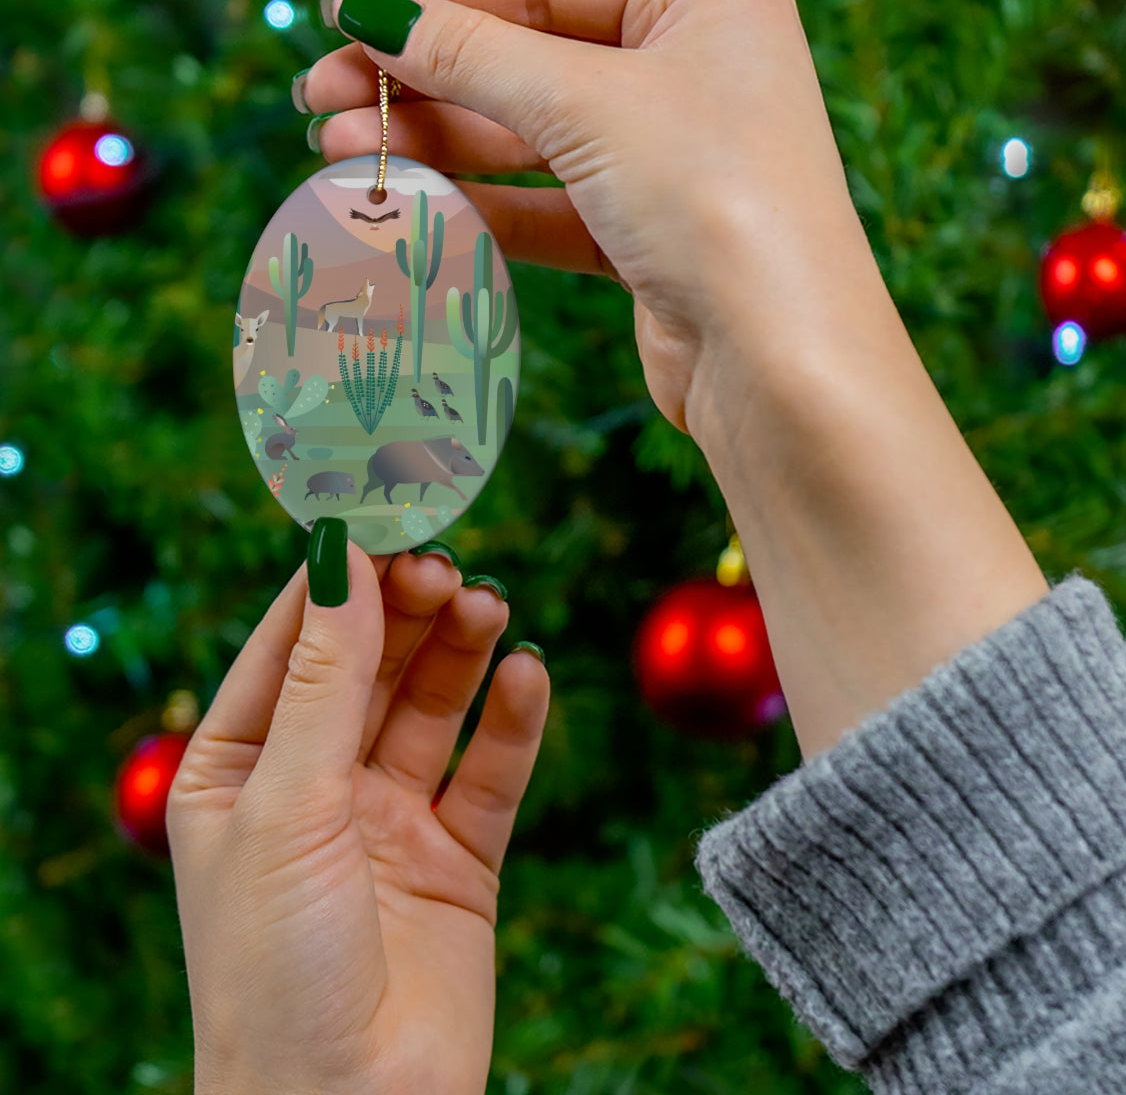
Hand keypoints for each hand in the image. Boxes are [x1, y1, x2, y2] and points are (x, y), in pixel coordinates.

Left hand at [167, 541, 548, 1094]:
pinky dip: (512, 721)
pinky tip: (527, 675)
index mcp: (240, 770)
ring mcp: (389, 820)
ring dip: (461, 652)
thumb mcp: (287, 805)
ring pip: (432, 707)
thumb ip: (324, 680)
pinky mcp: (458, 858)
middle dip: (407, 611)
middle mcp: (315, 786)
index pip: (291, 645)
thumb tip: (342, 557)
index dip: (337, 580)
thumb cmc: (275, 969)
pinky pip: (490, 772)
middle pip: (370, 666)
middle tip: (449, 566)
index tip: (384, 515)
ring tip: (490, 607)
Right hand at [300, 0, 874, 437]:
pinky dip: (480, 205)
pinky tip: (408, 202)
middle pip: (528, 59)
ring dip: (436, 144)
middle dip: (422, 78)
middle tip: (319, 96)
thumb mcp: (586, 104)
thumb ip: (473, 56)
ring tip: (337, 151)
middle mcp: (693, 70)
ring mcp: (671, 157)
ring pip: (531, 138)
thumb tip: (371, 12)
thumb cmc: (713, 200)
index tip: (343, 14)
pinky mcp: (649, 236)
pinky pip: (549, 205)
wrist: (779, 362)